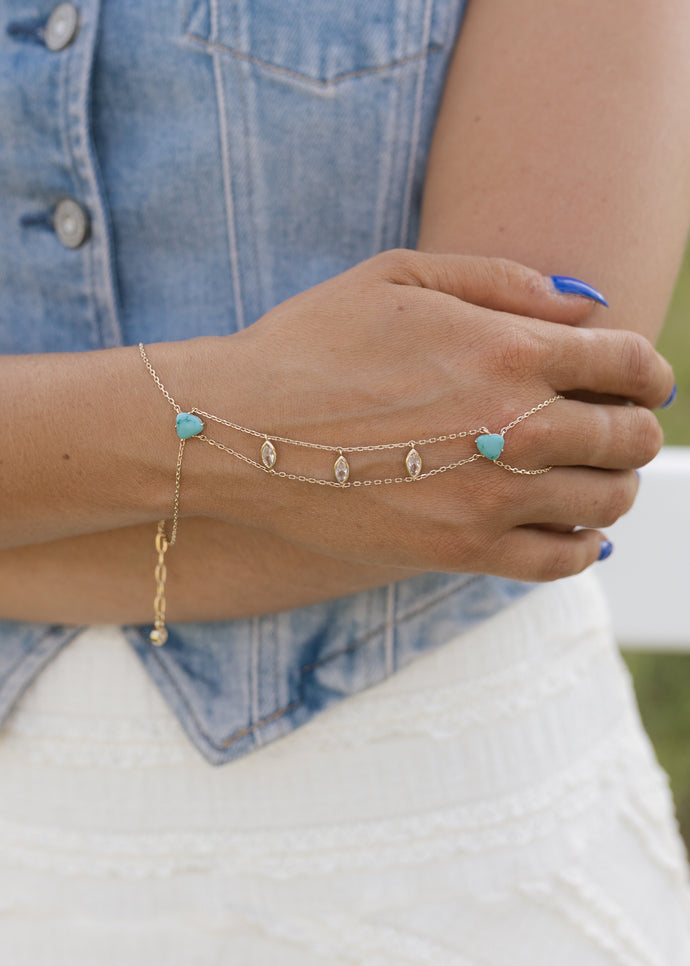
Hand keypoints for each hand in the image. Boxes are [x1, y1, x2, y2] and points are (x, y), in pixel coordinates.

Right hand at [169, 251, 672, 581]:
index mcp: (509, 350)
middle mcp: (514, 429)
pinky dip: (580, 545)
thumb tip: (584, 308)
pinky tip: (569, 528)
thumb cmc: (310, 343)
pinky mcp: (458, 550)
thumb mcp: (399, 277)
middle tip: (617, 426)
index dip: (648, 371)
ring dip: (613, 485)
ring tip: (592, 475)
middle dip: (634, 428)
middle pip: (627, 439)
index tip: (641, 380)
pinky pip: (557, 560)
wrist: (236, 430)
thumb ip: (502, 282)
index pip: (628, 364)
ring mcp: (490, 498)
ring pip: (605, 503)